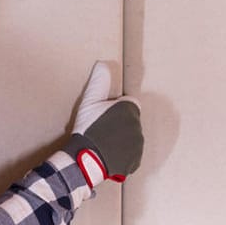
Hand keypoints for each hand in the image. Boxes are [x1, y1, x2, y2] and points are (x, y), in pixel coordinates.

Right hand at [67, 61, 142, 185]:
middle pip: (130, 121)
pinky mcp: (135, 161)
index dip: (115, 108)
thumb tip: (103, 63)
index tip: (104, 115)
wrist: (86, 159)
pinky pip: (130, 155)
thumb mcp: (90, 101)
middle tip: (101, 129)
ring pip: (131, 138)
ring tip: (102, 143)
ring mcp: (138, 145)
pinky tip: (107, 154)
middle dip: (119, 123)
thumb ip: (99, 81)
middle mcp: (139, 126)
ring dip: (121, 139)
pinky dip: (121, 155)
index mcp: (131, 109)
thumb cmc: (89, 129)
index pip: (127, 104)